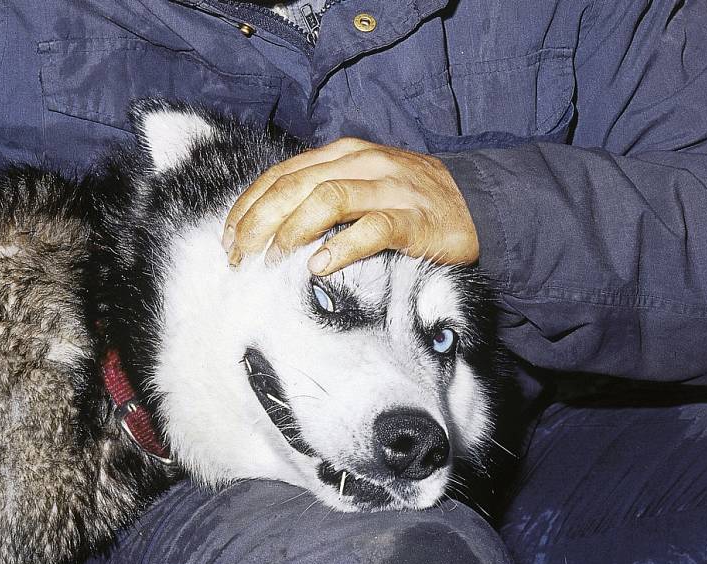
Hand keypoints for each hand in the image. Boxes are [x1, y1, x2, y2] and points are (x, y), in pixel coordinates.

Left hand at [222, 137, 478, 275]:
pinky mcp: (413, 219)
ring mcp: (390, 189)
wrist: (477, 204)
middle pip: (296, 184)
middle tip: (239, 255)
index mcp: (345, 154)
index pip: (282, 173)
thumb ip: (325, 192)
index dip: (249, 204)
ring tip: (270, 259)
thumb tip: (276, 222)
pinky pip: (372, 229)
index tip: (229, 237)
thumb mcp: (364, 183)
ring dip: (291, 231)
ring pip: (327, 199)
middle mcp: (363, 164)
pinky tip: (318, 267)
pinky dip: (341, 247)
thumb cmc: (413, 201)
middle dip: (259, 220)